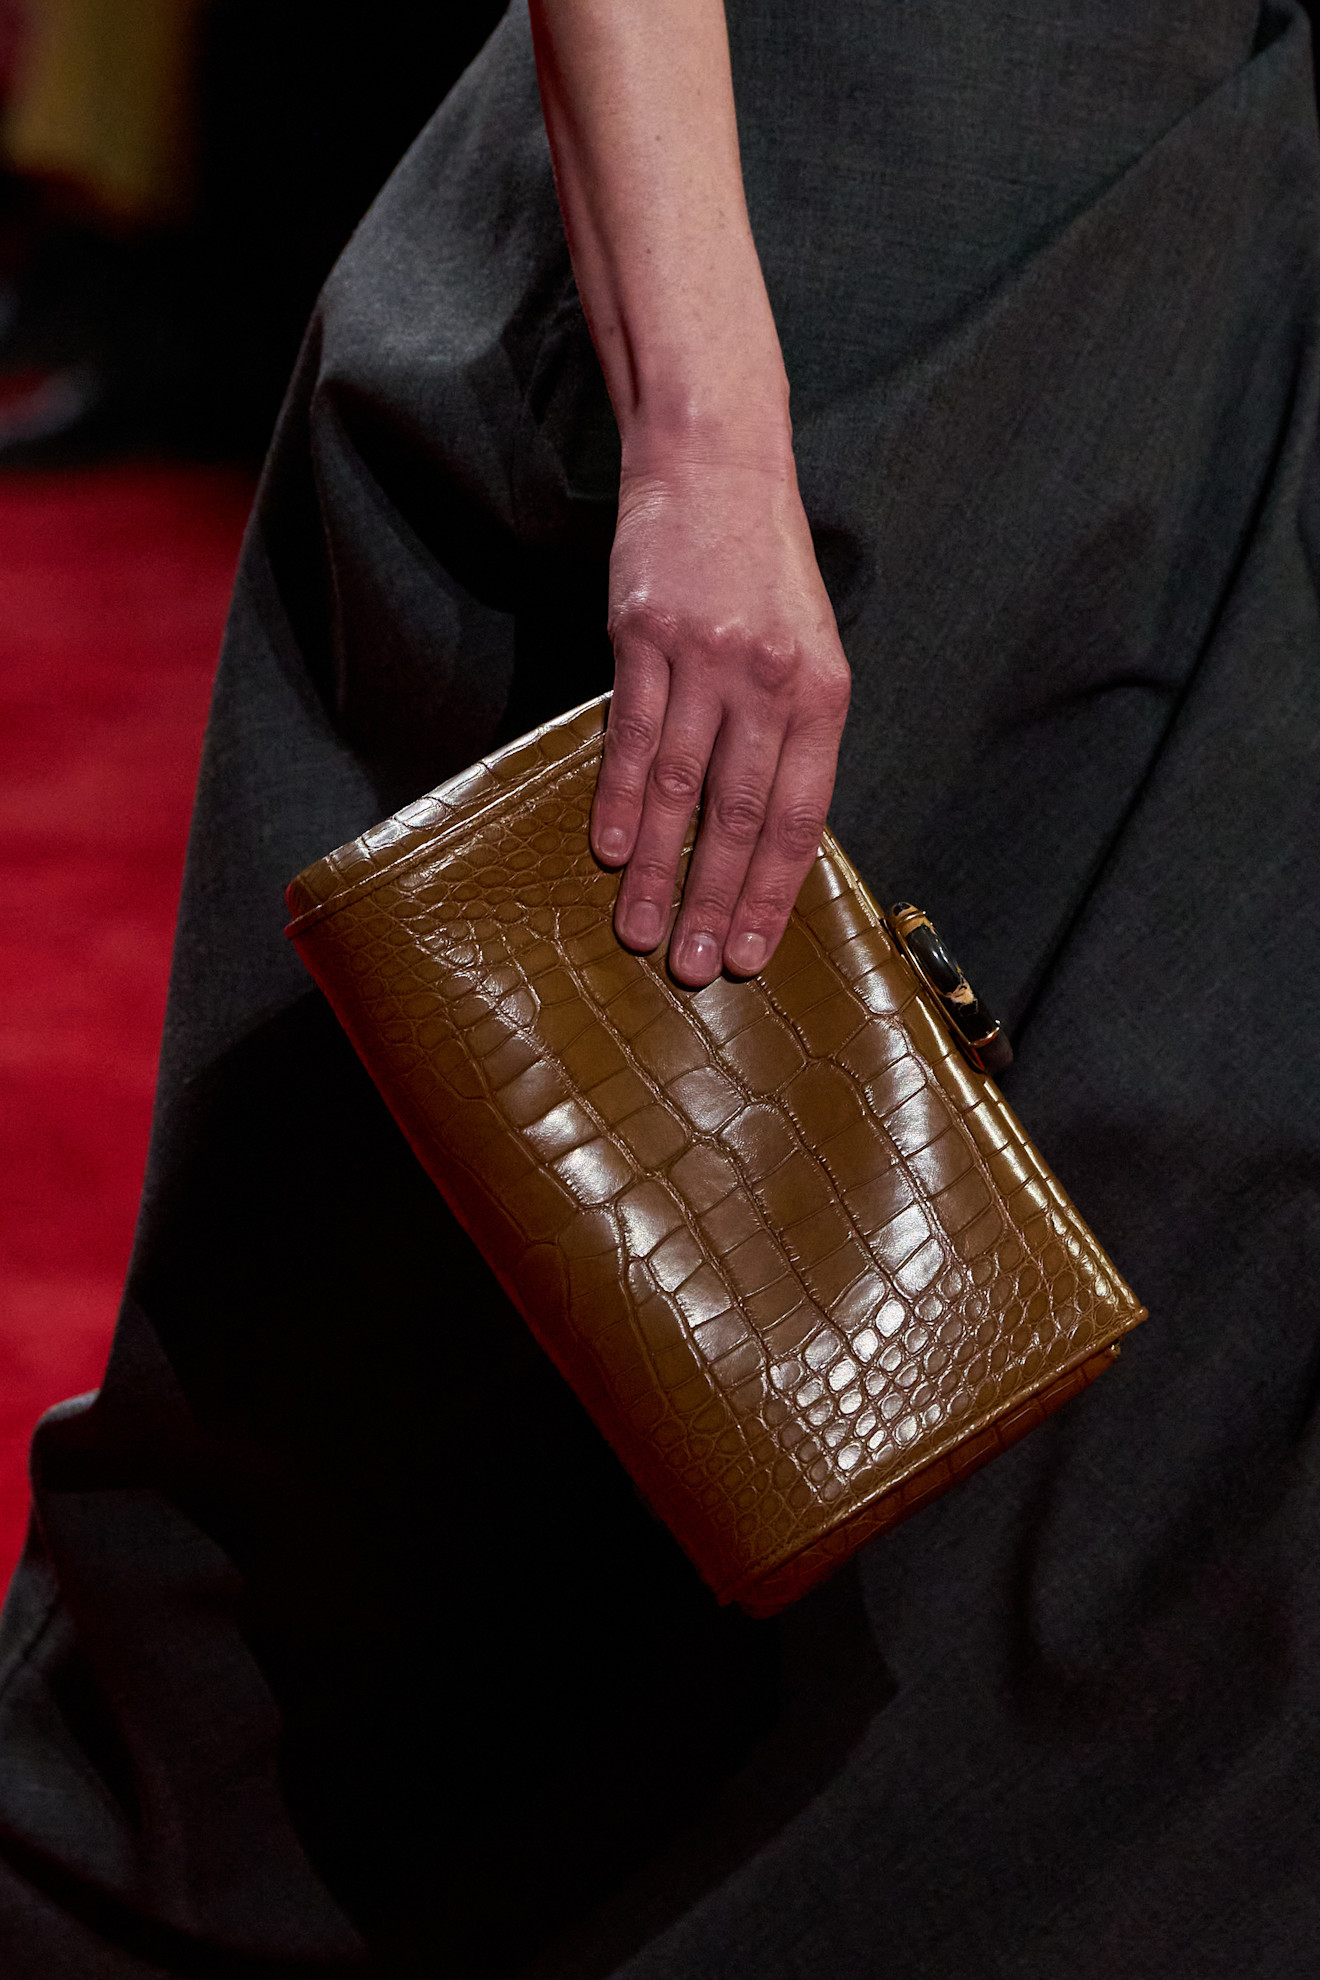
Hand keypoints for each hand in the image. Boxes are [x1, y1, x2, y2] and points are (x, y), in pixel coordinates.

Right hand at [590, 449, 850, 986]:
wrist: (716, 461)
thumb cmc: (763, 565)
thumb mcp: (808, 646)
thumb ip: (791, 734)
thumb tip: (762, 834)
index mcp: (824, 694)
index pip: (801, 817)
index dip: (774, 894)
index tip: (750, 954)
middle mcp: (772, 681)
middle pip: (741, 817)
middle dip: (715, 901)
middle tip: (693, 968)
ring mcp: (707, 658)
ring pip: (679, 788)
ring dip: (656, 868)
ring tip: (640, 929)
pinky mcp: (645, 635)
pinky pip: (630, 734)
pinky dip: (616, 798)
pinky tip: (605, 849)